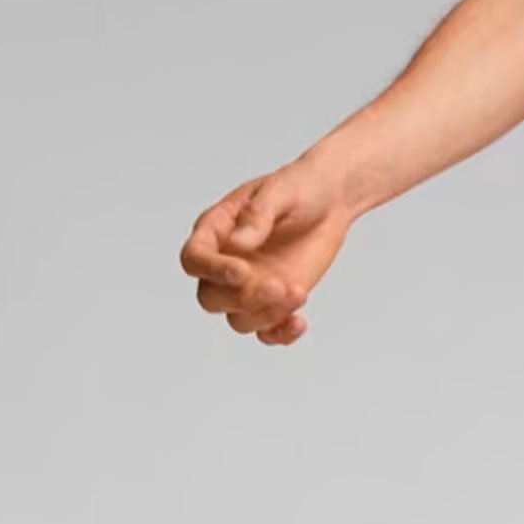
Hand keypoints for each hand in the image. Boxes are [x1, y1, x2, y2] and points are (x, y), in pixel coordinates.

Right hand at [179, 159, 354, 346]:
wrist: (329, 201)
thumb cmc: (298, 188)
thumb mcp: (279, 192)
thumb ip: (257, 216)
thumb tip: (238, 243)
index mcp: (216, 231)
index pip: (194, 259)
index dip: (212, 272)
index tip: (242, 272)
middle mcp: (227, 263)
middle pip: (212, 298)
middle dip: (243, 299)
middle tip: (278, 286)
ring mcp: (250, 286)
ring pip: (240, 320)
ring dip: (267, 316)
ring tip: (298, 293)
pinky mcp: (275, 301)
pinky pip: (268, 332)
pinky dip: (281, 335)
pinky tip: (300, 322)